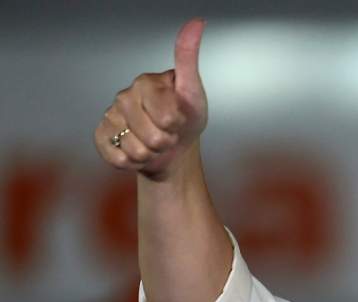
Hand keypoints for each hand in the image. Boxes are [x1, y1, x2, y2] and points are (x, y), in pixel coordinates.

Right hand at [93, 18, 207, 179]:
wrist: (174, 149)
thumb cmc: (186, 118)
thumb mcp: (193, 91)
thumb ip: (189, 59)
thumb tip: (197, 22)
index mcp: (145, 83)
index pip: (167, 115)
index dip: (178, 124)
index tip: (179, 119)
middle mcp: (124, 97)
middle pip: (153, 136)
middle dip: (167, 142)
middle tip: (168, 134)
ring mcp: (111, 117)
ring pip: (136, 150)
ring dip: (152, 154)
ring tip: (155, 144)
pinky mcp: (102, 137)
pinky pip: (117, 158)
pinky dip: (133, 163)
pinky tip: (138, 152)